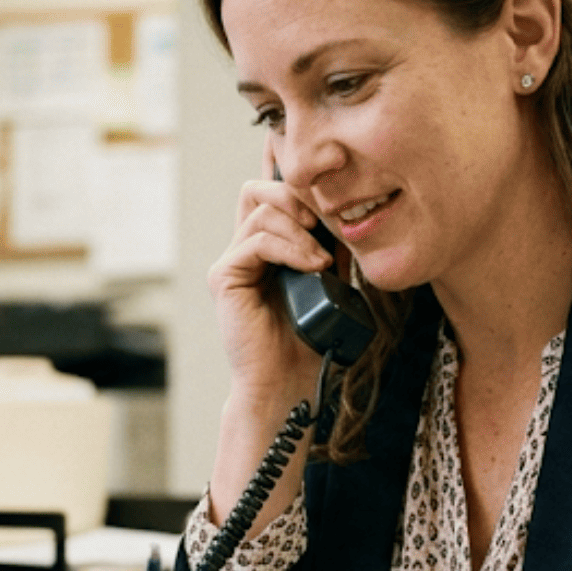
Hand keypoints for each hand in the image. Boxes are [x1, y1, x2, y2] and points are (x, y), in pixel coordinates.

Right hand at [208, 177, 334, 406]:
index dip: (298, 189)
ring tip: (323, 260)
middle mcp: (244, 250)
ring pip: (261, 212)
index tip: (333, 205)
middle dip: (296, 198)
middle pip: (258, 191)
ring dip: (300, 229)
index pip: (272, 195)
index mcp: (267, 248)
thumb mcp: (330, 283)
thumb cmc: (309, 341)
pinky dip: (288, 247)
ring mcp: (232, 262)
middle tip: (325, 224)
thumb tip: (347, 217)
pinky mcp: (224, 277)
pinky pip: (255, 241)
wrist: (288, 381)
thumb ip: (332, 248)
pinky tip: (311, 265)